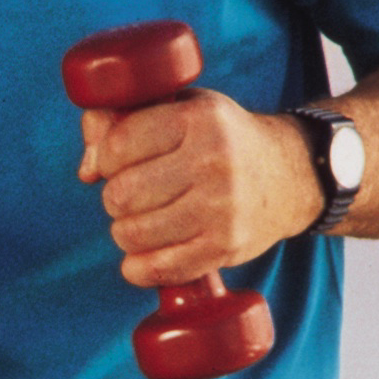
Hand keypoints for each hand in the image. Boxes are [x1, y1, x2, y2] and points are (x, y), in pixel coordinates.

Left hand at [79, 93, 316, 283]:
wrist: (290, 174)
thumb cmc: (221, 140)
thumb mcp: (182, 109)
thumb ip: (122, 122)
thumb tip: (87, 169)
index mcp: (198, 118)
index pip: (119, 146)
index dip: (106, 159)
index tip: (117, 163)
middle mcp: (213, 161)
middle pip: (122, 194)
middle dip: (115, 197)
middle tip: (133, 195)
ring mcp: (221, 208)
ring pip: (133, 234)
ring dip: (125, 232)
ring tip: (141, 221)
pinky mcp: (225, 247)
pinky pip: (158, 269)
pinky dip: (137, 269)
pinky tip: (141, 258)